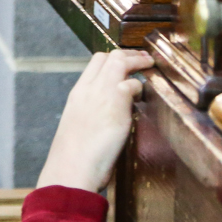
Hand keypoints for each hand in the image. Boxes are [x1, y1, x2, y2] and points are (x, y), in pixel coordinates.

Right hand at [37, 49, 152, 193]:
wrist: (72, 168)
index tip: (124, 64)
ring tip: (150, 66)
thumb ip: (91, 116)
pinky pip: (134, 83)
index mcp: (77, 94)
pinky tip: (144, 96)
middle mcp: (88, 88)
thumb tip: (104, 120)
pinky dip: (141, 87)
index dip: (112, 60)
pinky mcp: (117, 100)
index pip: (95, 63)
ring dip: (138, 61)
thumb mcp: (79, 129)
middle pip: (109, 55)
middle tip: (142, 59)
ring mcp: (102, 92)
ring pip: (120, 60)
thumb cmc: (74, 158)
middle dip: (128, 54)